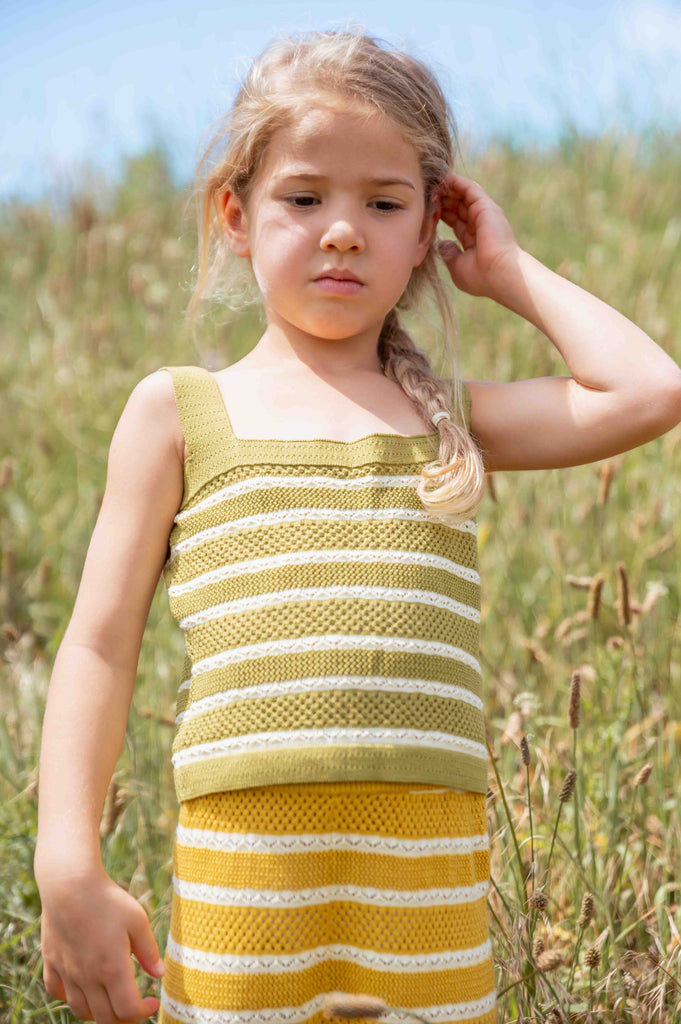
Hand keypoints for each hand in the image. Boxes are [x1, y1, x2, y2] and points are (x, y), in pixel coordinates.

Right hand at [39, 866, 164, 1022]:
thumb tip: (159, 974)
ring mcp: (66, 972)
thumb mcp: (137, 920)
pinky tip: (82, 987)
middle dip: (124, 1018)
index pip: (127, 1011)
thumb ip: (149, 951)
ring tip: (111, 999)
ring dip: (98, 1013)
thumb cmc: (107, 899)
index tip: (153, 1001)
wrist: (69, 884)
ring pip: (80, 1010)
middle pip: (105, 1018)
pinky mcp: (51, 961)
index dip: (143, 1012)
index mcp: (112, 969)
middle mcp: (87, 977)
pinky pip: (57, 992)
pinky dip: (70, 998)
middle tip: (135, 1005)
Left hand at [434, 173, 520, 297]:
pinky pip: (469, 188)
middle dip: (442, 200)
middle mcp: (481, 224)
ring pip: (463, 195)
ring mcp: (485, 214)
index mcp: (475, 239)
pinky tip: (443, 179)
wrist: (500, 274)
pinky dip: (456, 182)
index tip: (425, 212)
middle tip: (425, 196)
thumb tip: (442, 244)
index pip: (456, 221)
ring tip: (431, 185)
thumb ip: (450, 254)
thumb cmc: (481, 277)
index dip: (441, 214)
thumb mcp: (458, 267)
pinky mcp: (486, 206)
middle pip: (458, 206)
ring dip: (447, 189)